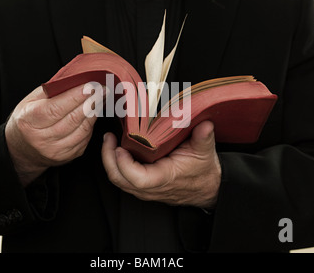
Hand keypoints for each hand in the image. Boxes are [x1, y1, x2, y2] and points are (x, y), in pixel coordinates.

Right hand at [5, 84, 101, 186]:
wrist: (22, 149)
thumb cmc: (28, 120)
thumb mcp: (30, 101)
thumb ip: (51, 91)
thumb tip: (76, 81)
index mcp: (29, 121)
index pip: (56, 108)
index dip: (76, 96)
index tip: (91, 85)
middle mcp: (41, 139)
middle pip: (72, 119)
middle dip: (91, 101)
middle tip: (102, 89)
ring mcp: (55, 150)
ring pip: (82, 129)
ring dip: (94, 112)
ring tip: (100, 98)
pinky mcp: (67, 156)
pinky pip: (85, 138)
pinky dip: (91, 124)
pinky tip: (93, 113)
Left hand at [101, 121, 220, 208]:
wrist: (206, 188)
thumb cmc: (203, 171)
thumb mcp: (205, 151)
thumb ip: (203, 137)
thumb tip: (205, 125)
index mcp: (164, 178)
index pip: (138, 179)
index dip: (125, 165)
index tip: (120, 148)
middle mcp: (151, 187)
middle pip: (120, 179)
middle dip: (108, 158)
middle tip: (108, 138)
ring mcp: (144, 189)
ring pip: (118, 180)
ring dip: (109, 160)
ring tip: (109, 140)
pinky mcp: (142, 186)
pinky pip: (122, 178)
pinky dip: (115, 164)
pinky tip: (116, 148)